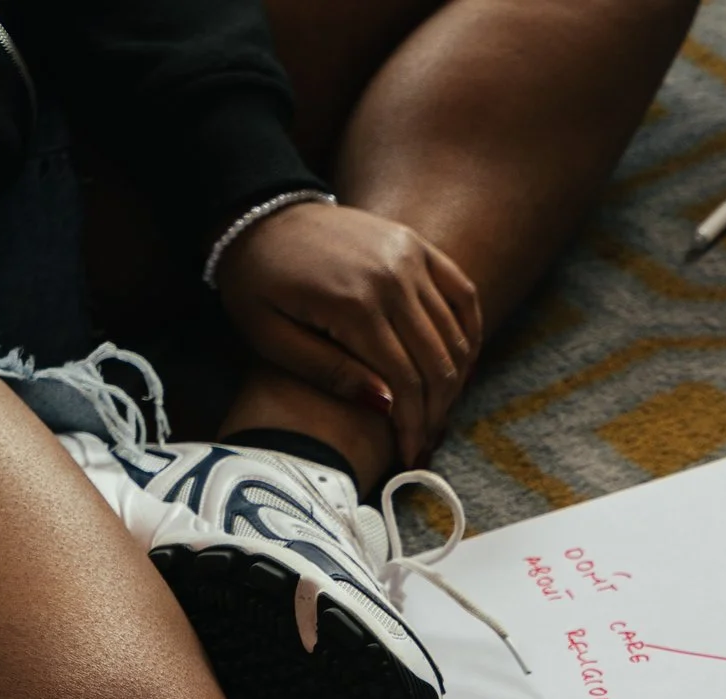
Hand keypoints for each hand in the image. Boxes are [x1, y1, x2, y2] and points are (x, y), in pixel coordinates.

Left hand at [215, 202, 483, 467]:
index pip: (404, 382)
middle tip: (426, 441)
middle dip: (436, 412)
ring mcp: (411, 257)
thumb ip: (327, 372)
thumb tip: (386, 406)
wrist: (257, 214)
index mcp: (353, 304)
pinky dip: (469, 333)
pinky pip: (463, 295)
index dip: (412, 426)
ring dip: (454, 381)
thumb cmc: (256, 282)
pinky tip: (461, 363)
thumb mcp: (270, 336)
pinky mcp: (418, 246)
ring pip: (455, 335)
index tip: (410, 456)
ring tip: (438, 410)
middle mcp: (392, 278)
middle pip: (437, 363)